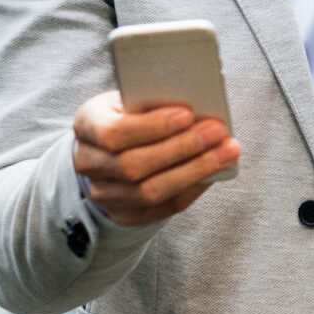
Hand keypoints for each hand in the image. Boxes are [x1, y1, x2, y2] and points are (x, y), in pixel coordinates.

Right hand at [71, 91, 238, 226]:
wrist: (107, 149)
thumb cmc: (128, 114)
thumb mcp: (132, 98)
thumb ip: (155, 101)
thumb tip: (198, 107)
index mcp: (86, 125)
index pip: (114, 133)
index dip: (152, 127)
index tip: (188, 115)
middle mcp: (88, 164)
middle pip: (134, 166)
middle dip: (182, 149)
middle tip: (217, 132)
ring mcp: (104, 194)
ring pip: (150, 192)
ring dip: (194, 171)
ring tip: (227, 151)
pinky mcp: (125, 215)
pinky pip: (163, 208)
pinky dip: (193, 189)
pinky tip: (215, 172)